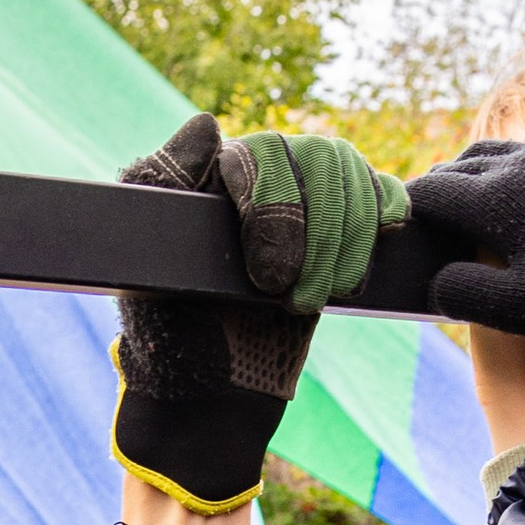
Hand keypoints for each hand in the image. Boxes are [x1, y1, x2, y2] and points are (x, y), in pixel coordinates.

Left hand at [113, 117, 407, 516]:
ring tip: (315, 297)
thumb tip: (208, 124)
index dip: (275, 210)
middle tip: (291, 297)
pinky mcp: (340, 235)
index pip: (263, 154)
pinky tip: (365, 257)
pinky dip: (380, 219)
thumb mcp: (144, 264)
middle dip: (316, 233)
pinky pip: (378, 196)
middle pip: (318, 157)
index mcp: (213, 178)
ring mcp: (305, 204)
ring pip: (350, 175)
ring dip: (346, 239)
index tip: (266, 277)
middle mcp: (262, 180)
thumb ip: (161, 183)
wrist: (208, 400)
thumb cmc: (167, 337)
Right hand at [406, 140, 524, 354]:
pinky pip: (518, 158)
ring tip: (457, 215)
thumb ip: (460, 290)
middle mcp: (519, 164)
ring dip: (465, 180)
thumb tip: (436, 274)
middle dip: (434, 193)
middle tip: (421, 228)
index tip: (394, 234)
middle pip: (455, 166)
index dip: (406, 213)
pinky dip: (496, 176)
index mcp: (496, 196)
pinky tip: (500, 209)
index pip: (430, 192)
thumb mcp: (511, 308)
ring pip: (487, 155)